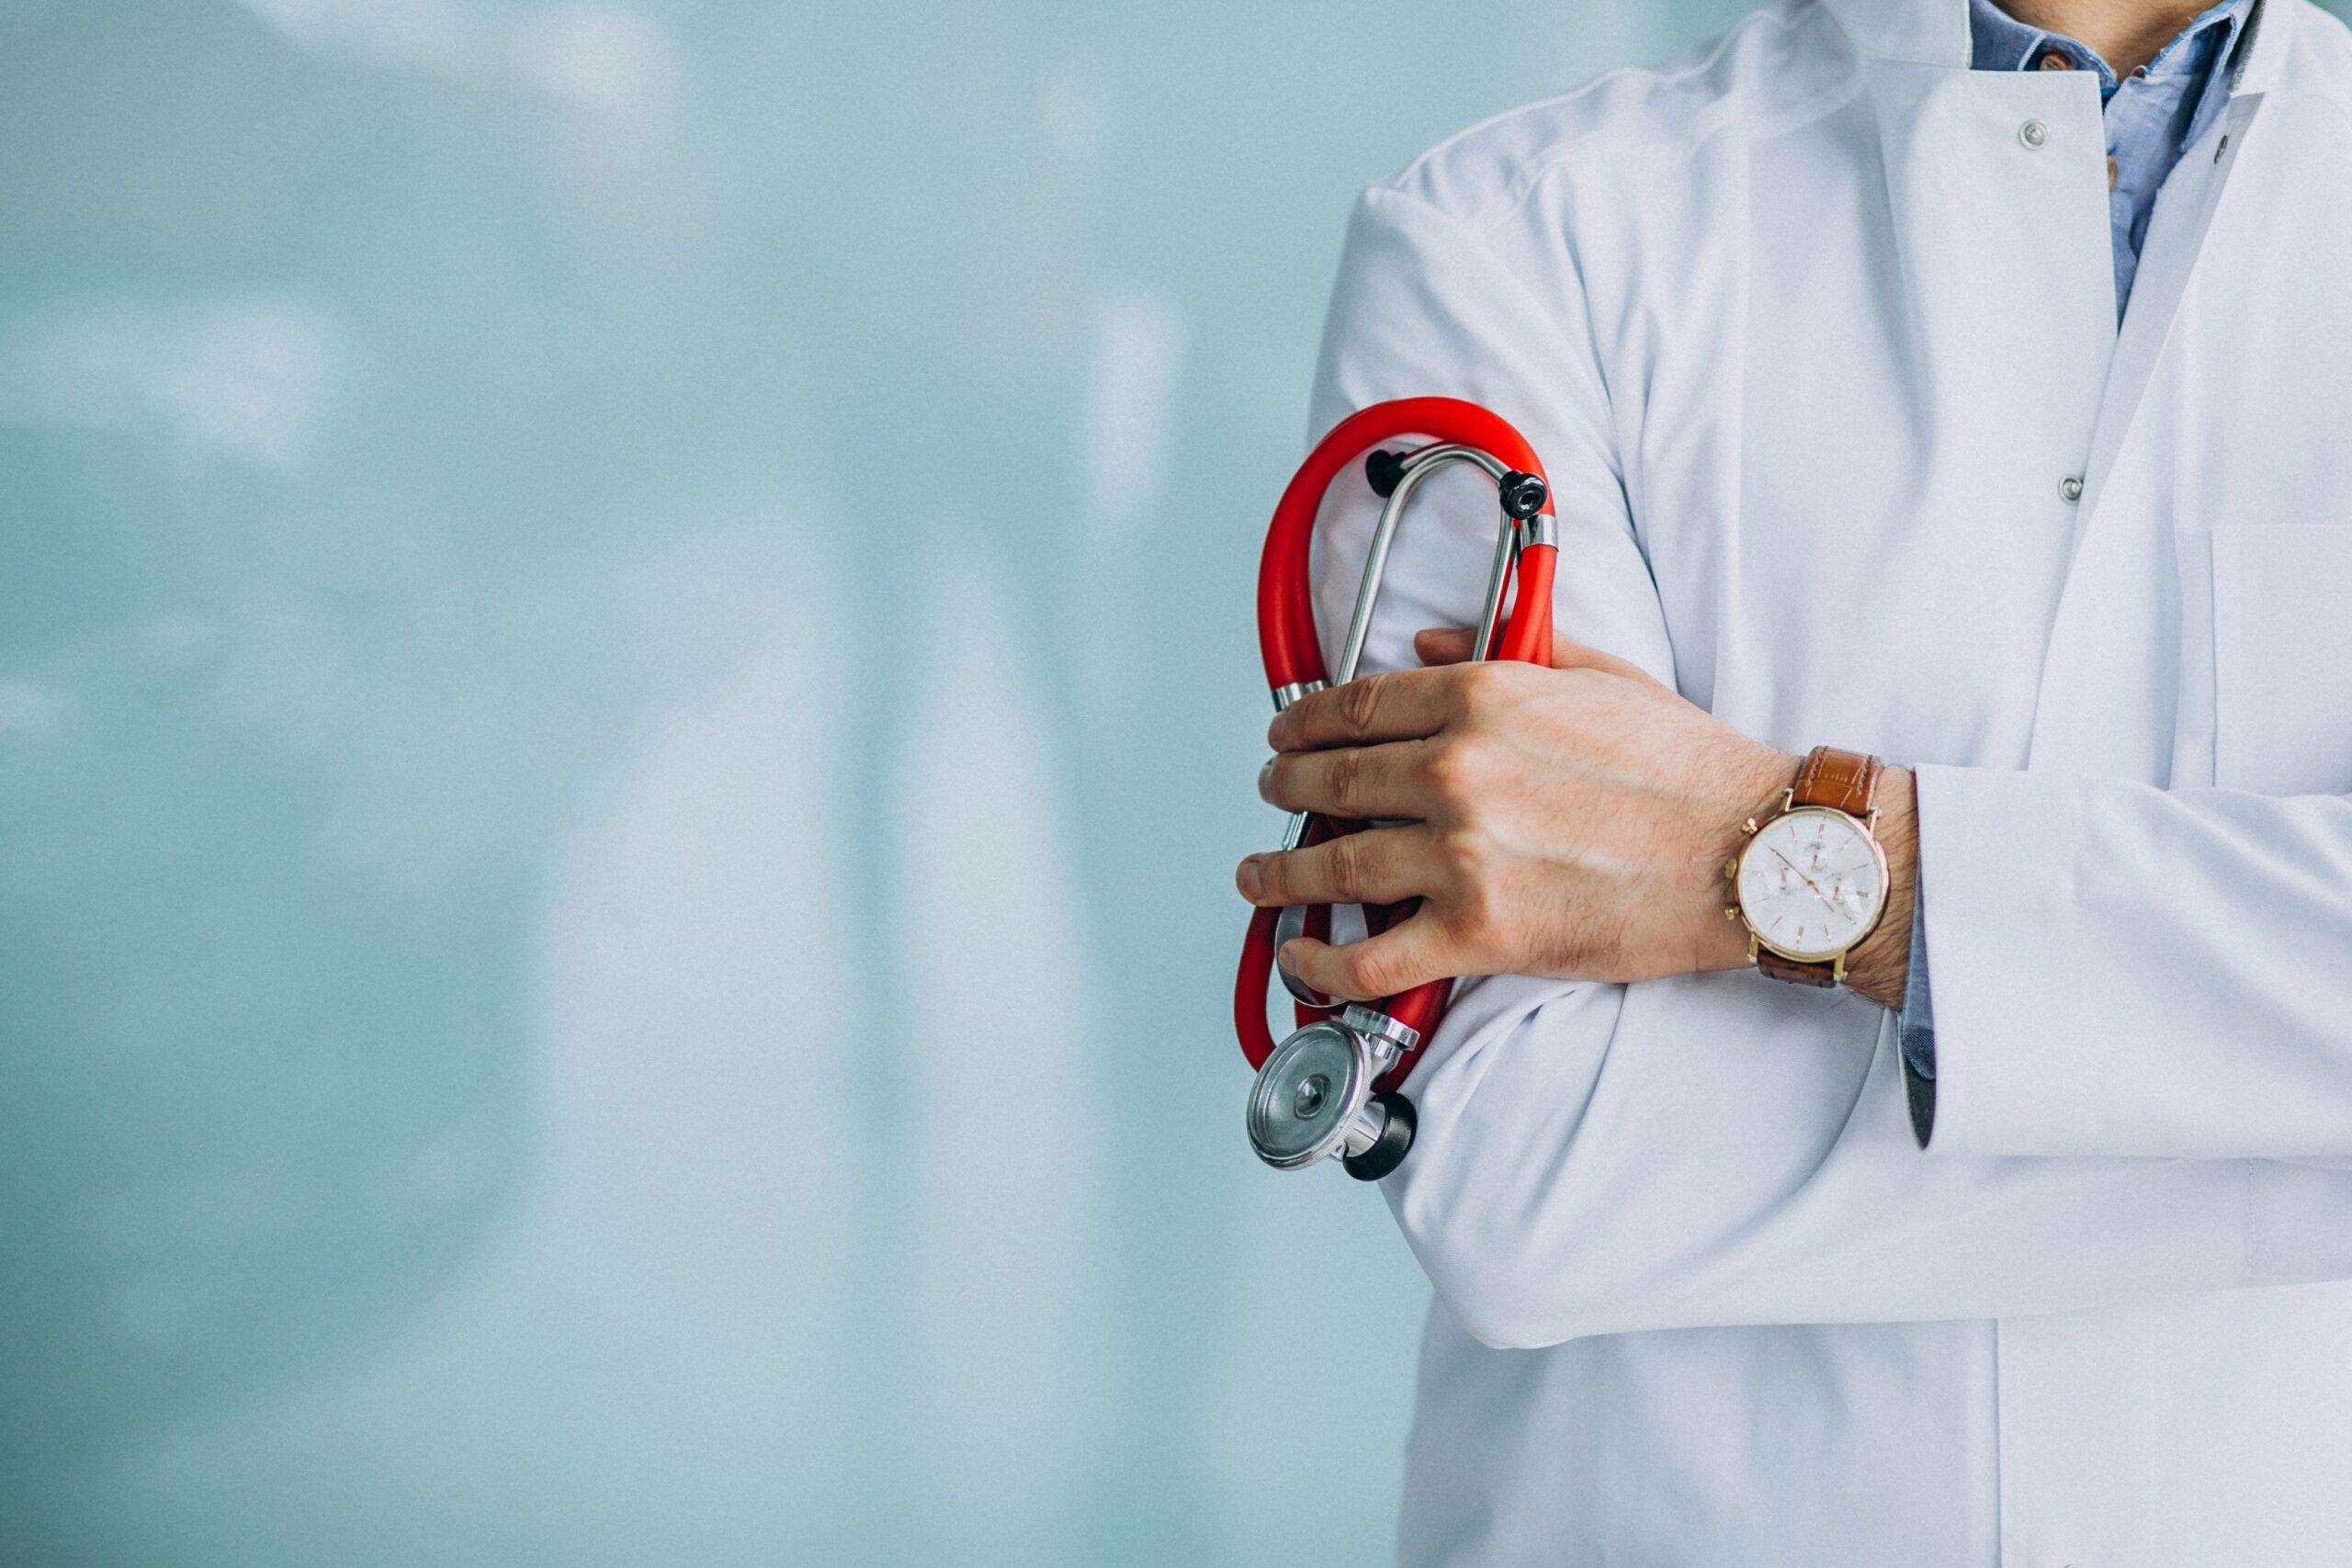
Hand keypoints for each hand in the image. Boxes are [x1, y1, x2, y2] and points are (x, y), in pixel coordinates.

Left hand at [1235, 628, 1915, 1006]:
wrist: (1752, 854)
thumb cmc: (1690, 772)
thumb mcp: (1600, 676)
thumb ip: (1507, 650)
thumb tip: (1428, 640)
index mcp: (1484, 699)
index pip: (1357, 706)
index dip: (1304, 721)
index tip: (1286, 732)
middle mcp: (1457, 772)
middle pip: (1331, 779)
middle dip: (1285, 787)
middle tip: (1273, 793)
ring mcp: (1461, 857)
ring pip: (1331, 867)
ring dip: (1280, 872)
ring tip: (1260, 875)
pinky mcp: (1478, 934)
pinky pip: (1368, 958)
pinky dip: (1321, 963)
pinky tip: (1302, 957)